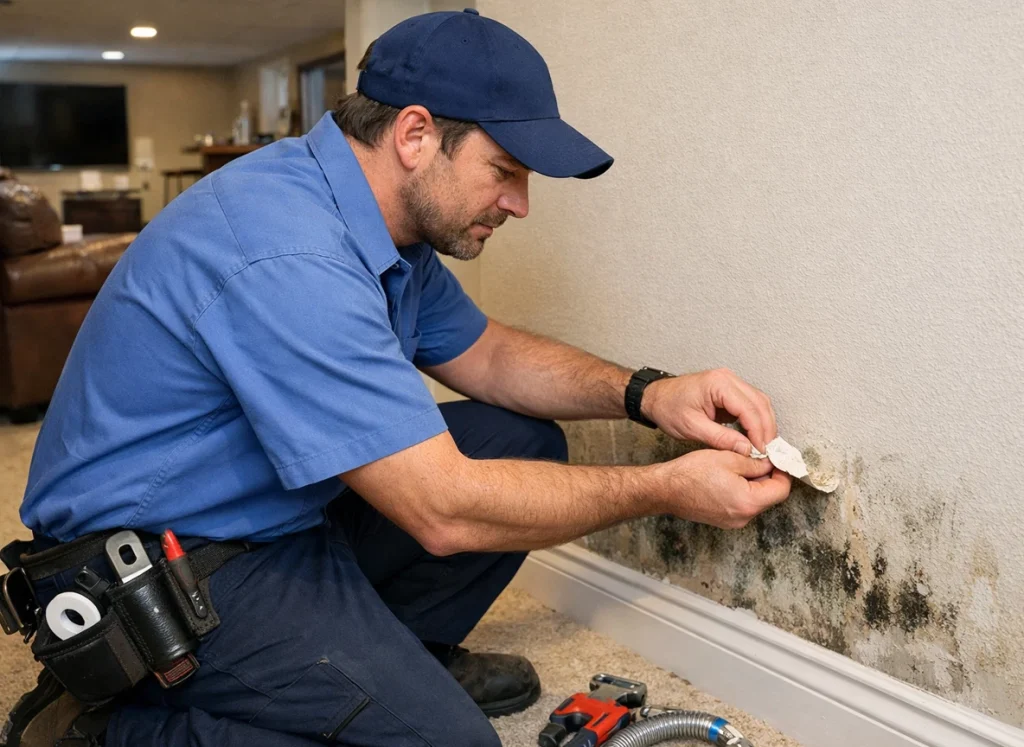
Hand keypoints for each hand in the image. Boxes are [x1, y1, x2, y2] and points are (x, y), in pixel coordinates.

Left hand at [642, 368, 776, 455]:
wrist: (654, 397)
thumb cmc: (667, 408)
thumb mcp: (692, 427)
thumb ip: (721, 438)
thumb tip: (746, 449)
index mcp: (718, 384)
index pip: (749, 408)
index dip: (759, 432)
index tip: (762, 451)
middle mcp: (728, 378)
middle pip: (760, 403)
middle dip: (767, 429)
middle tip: (769, 452)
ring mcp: (730, 382)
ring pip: (759, 402)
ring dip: (764, 425)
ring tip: (764, 447)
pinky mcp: (729, 390)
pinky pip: (751, 404)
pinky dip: (756, 420)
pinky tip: (755, 437)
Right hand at [652, 449, 792, 528]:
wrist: (665, 490)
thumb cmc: (691, 473)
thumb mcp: (729, 458)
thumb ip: (755, 463)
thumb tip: (769, 463)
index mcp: (748, 502)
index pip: (781, 489)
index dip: (782, 471)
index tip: (777, 460)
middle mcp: (743, 517)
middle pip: (769, 496)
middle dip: (767, 477)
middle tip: (758, 459)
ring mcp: (733, 522)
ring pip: (755, 501)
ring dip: (754, 484)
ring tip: (740, 466)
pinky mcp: (723, 520)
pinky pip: (741, 505)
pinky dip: (742, 491)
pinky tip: (729, 478)